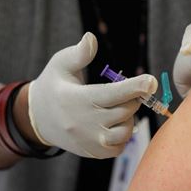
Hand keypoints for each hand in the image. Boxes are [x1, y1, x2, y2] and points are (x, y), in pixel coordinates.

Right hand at [28, 32, 157, 158]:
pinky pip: (119, 147)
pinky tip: (114, 124)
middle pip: (125, 111)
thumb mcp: (60, 65)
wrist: (38, 118)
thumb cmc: (53, 87)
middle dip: (133, 98)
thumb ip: (78, 54)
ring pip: (125, 131)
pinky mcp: (93, 152)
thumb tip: (91, 37)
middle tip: (127, 91)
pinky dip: (123, 135)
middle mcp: (85, 123)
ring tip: (119, 108)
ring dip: (129, 117)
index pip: (112, 94)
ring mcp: (90, 141)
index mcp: (78, 99)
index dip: (135, 87)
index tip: (152, 81)